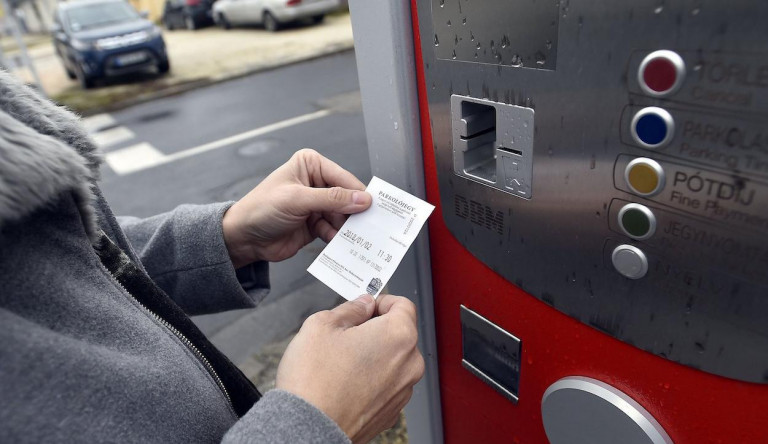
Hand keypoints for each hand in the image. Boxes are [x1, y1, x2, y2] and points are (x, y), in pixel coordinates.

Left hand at [222, 149, 371, 267]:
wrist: (244, 238)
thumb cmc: (262, 209)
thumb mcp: (298, 200)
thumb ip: (331, 199)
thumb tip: (362, 199)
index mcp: (311, 165)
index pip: (343, 178)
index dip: (358, 193)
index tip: (373, 208)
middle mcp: (316, 182)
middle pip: (346, 198)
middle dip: (355, 213)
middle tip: (369, 226)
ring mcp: (317, 204)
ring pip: (343, 216)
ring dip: (348, 228)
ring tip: (356, 238)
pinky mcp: (316, 224)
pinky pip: (335, 230)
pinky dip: (339, 238)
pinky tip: (341, 244)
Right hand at [275, 294, 424, 443]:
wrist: (308, 429)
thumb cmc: (315, 381)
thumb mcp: (322, 325)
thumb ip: (350, 308)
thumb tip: (362, 305)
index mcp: (398, 335)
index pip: (403, 304)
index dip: (380, 301)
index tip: (365, 306)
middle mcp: (409, 363)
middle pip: (399, 333)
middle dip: (375, 329)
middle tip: (346, 334)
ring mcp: (403, 390)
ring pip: (393, 360)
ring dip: (374, 355)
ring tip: (342, 362)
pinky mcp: (392, 411)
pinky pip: (387, 384)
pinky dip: (372, 379)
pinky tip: (346, 382)